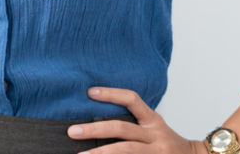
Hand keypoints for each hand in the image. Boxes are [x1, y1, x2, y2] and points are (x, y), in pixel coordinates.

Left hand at [67, 86, 204, 153]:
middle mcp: (155, 135)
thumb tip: (96, 119)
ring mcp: (156, 152)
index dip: (111, 94)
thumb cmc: (167, 143)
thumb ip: (133, 122)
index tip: (89, 92)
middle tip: (72, 131)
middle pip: (121, 129)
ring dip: (99, 153)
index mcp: (153, 121)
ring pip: (124, 150)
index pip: (132, 99)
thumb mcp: (154, 127)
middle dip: (94, 130)